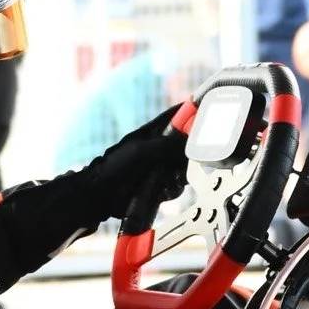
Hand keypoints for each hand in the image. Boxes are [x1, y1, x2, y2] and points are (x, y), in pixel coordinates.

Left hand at [85, 109, 190, 223]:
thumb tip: (189, 140)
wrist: (102, 195)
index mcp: (154, 132)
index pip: (177, 116)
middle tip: (183, 164)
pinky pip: (176, 184)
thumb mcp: (141, 151)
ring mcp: (161, 166)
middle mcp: (160, 147)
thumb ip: (166, 144)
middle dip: (189, 156)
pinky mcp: (160, 184)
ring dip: (180, 176)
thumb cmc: (115, 167)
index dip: (193, 113)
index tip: (207, 119)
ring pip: (184, 166)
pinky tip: (163, 192)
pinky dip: (173, 189)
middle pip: (188, 144)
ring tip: (170, 182)